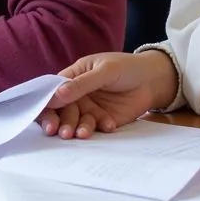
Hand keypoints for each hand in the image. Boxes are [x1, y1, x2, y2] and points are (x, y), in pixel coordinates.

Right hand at [37, 50, 176, 138]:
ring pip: (77, 122)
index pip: (52, 91)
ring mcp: (90, 108)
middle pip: (62, 111)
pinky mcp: (102, 121)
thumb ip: (82, 83)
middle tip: (64, 133)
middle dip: (61, 122)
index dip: (46, 105)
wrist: (152, 80)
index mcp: (73, 77)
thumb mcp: (105, 71)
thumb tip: (56, 95)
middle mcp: (78, 95)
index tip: (46, 118)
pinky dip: (99, 129)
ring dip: (78, 129)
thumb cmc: (126, 67)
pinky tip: (109, 125)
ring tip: (83, 133)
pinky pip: (95, 128)